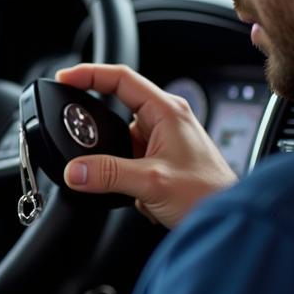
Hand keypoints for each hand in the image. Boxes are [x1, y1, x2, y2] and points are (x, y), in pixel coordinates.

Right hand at [56, 63, 236, 227]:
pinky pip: (126, 158)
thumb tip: (74, 170)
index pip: (121, 78)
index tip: (64, 79)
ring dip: (110, 157)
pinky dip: (119, 173)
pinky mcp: (157, 160)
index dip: (89, 74)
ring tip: (114, 177)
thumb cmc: (208, 194)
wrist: (228, 219)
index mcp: (167, 111)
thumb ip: (108, 174)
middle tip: (71, 131)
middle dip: (93, 125)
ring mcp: (161, 140)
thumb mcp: (151, 182)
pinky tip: (130, 191)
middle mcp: (165, 120)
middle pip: (115, 106)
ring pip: (119, 138)